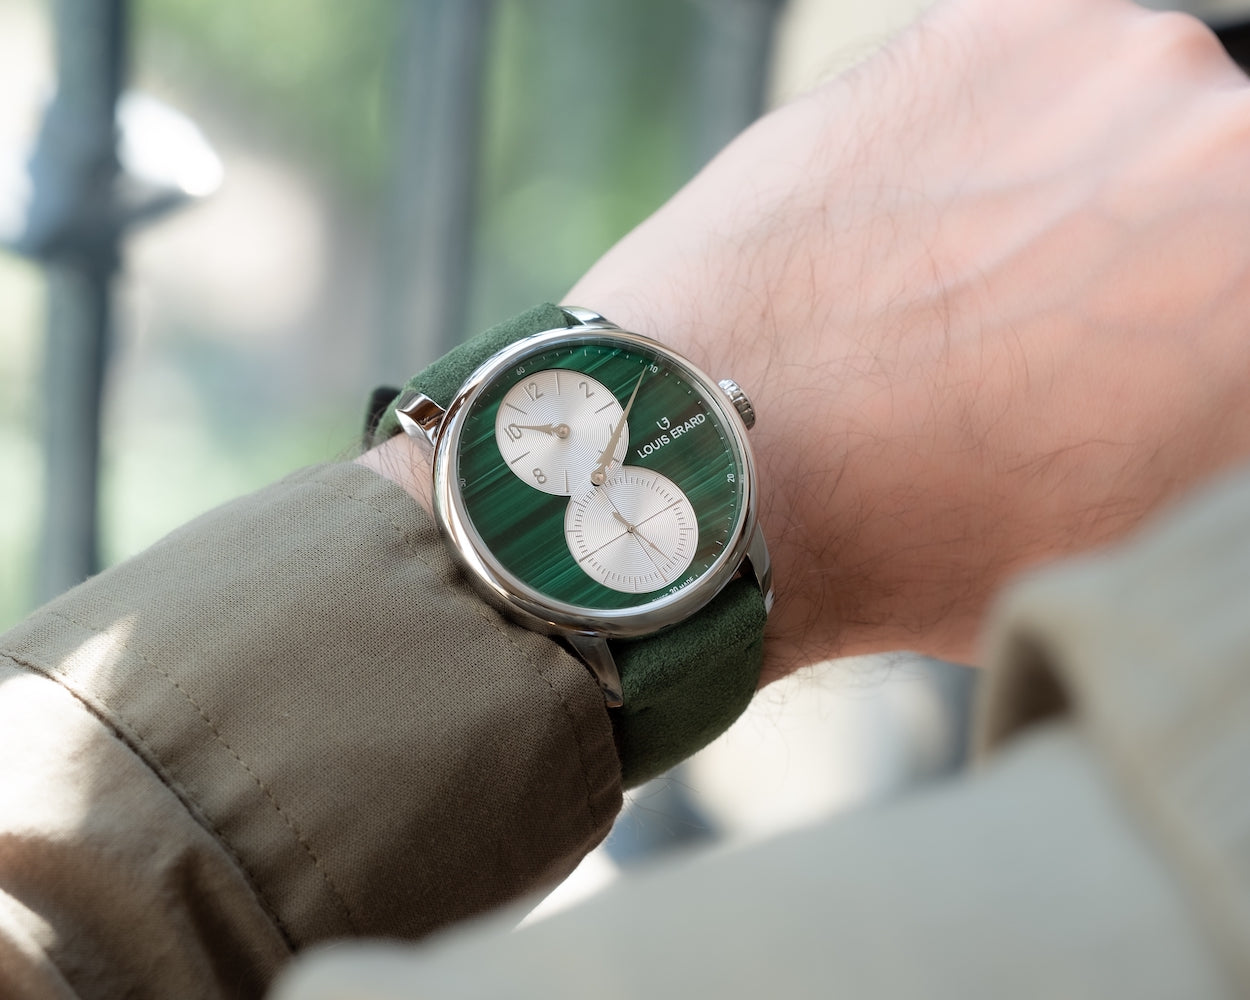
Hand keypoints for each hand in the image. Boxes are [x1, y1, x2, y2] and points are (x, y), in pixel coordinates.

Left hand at [566, 0, 1249, 681]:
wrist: (719, 457)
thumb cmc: (911, 532)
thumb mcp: (1127, 527)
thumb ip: (1205, 422)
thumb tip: (1190, 372)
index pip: (1238, 296)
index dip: (1199, 341)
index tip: (1151, 365)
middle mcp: (1231, 153)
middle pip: (1216, 195)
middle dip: (1164, 263)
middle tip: (1060, 331)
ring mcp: (1120, 67)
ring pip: (1140, 128)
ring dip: (1086, 193)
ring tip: (971, 286)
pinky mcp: (997, 23)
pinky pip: (1041, 81)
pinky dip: (1004, 141)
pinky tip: (922, 227)